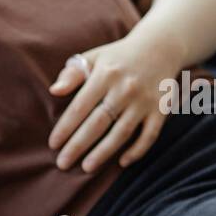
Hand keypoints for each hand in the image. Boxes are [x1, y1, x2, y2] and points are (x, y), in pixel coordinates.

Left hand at [47, 31, 184, 172]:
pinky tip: (122, 163)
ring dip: (104, 152)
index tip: (53, 144)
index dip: (66, 127)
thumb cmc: (117, 57)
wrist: (161, 47)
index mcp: (105, 74)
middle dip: (78, 145)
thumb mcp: (93, 57)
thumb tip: (54, 91)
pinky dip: (137, 150)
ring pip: (122, 132)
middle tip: (63, 163)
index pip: (80, 106)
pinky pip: (150, 135)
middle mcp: (126, 88)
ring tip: (86, 168)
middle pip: (98, 123)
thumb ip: (72, 74)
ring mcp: (145, 100)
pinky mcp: (162, 108)